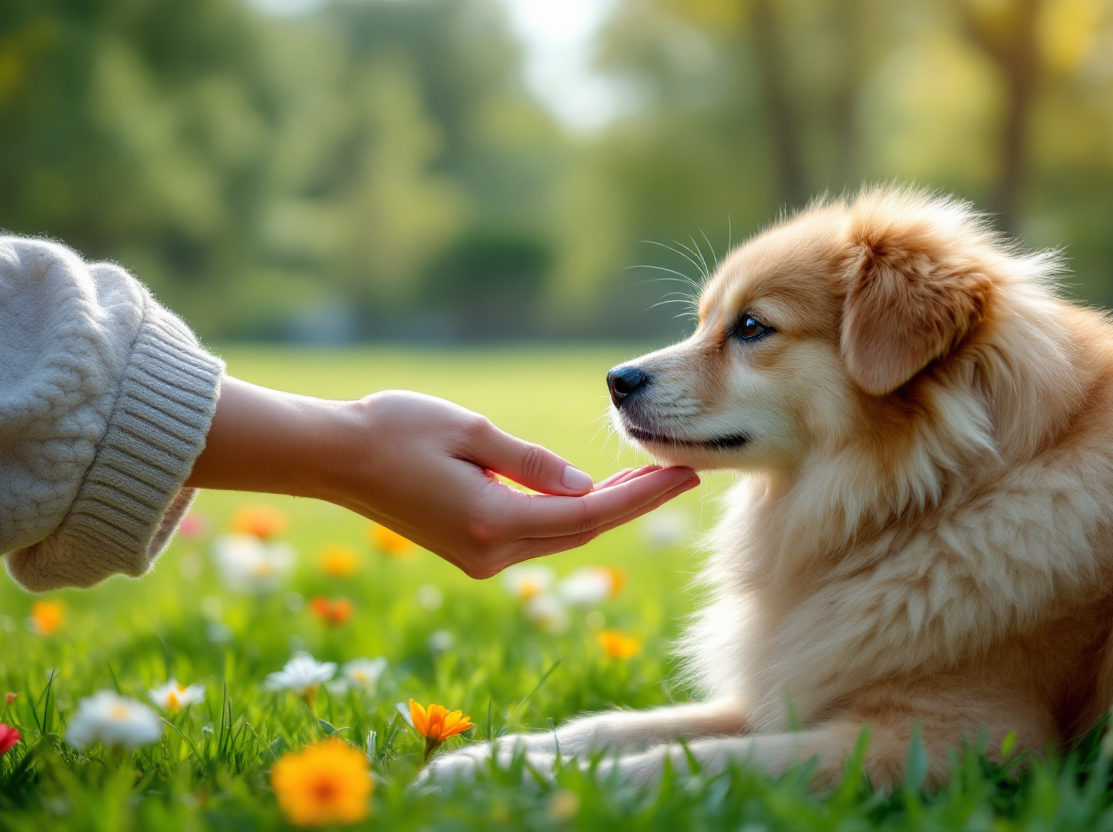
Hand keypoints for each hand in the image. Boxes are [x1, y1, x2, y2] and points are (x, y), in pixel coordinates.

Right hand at [186, 378, 699, 577]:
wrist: (331, 456)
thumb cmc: (393, 429)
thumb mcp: (471, 432)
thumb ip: (533, 464)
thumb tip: (587, 485)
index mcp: (493, 522)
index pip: (589, 513)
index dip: (643, 494)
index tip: (685, 472)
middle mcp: (490, 552)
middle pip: (582, 529)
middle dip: (634, 501)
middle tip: (680, 466)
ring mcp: (478, 557)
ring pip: (560, 534)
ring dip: (604, 507)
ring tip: (648, 471)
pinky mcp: (469, 549)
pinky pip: (534, 533)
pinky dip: (568, 512)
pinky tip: (592, 487)